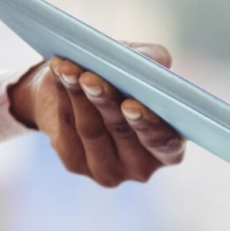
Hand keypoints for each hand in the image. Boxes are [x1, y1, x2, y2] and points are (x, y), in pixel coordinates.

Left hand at [9, 45, 187, 186]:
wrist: (78, 91)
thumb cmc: (121, 78)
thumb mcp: (141, 64)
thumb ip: (154, 60)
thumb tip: (155, 61)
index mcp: (169, 147)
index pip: (164, 142)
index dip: (149, 124)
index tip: (130, 104)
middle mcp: (142, 166)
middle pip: (122, 132)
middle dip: (105, 101)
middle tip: (90, 79)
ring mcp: (108, 170)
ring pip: (91, 129)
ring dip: (78, 94)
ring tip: (68, 67)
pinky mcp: (75, 163)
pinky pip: (68, 127)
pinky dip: (63, 95)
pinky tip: (60, 75)